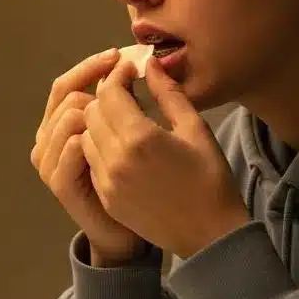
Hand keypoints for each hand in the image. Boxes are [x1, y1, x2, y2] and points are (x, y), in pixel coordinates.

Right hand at [31, 48, 147, 264]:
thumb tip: (150, 63)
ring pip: (67, 118)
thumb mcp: (138, 135)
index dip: (94, 66)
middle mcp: (53, 140)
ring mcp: (54, 163)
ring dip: (95, 110)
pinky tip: (113, 137)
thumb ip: (135, 102)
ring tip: (122, 112)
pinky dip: (88, 139)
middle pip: (65, 94)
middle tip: (126, 78)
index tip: (123, 58)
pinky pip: (69, 152)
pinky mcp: (62, 185)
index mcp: (68, 124)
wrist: (132, 231)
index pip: (70, 83)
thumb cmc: (139, 181)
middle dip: (96, 81)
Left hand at [82, 56, 250, 257]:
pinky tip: (124, 147)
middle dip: (107, 96)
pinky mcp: (107, 197)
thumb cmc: (210, 178)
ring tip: (126, 120)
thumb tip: (150, 64)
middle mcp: (116, 159)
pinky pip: (92, 161)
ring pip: (87, 136)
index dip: (117, 75)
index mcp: (140, 138)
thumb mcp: (195, 129)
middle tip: (128, 92)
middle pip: (92, 111)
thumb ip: (169, 93)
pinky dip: (101, 146)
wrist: (209, 234)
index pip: (109, 92)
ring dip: (101, 122)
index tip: (130, 70)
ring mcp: (108, 181)